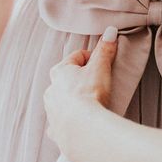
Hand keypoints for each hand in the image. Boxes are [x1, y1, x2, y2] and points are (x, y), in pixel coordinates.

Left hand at [44, 29, 118, 158]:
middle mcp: (51, 91)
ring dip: (72, 101)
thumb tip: (110, 31)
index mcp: (59, 72)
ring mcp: (51, 112)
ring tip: (90, 105)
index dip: (92, 58)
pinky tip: (77, 125)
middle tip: (98, 84)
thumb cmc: (90, 94)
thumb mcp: (101, 67)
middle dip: (80, 80)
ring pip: (60, 101)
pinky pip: (59, 124)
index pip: (77, 57)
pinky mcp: (56, 131)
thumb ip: (105, 49)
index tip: (104, 64)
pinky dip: (66, 123)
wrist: (84, 129)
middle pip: (66, 79)